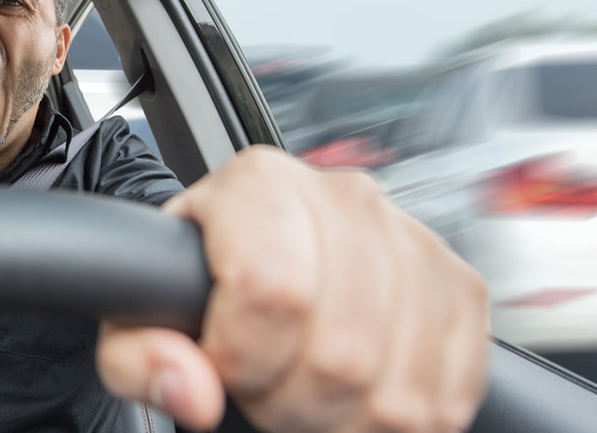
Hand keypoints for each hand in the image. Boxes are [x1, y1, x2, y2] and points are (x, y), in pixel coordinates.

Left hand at [96, 146, 488, 431]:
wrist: (255, 261)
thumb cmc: (197, 284)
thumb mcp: (135, 316)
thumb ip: (139, 355)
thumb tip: (191, 390)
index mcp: (259, 186)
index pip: (272, 289)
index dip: (242, 357)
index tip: (223, 364)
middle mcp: (345, 200)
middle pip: (341, 352)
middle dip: (290, 400)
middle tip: (262, 387)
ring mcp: (414, 241)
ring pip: (397, 386)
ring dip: (343, 418)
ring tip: (301, 388)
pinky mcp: (461, 288)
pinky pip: (447, 393)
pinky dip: (398, 420)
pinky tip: (352, 396)